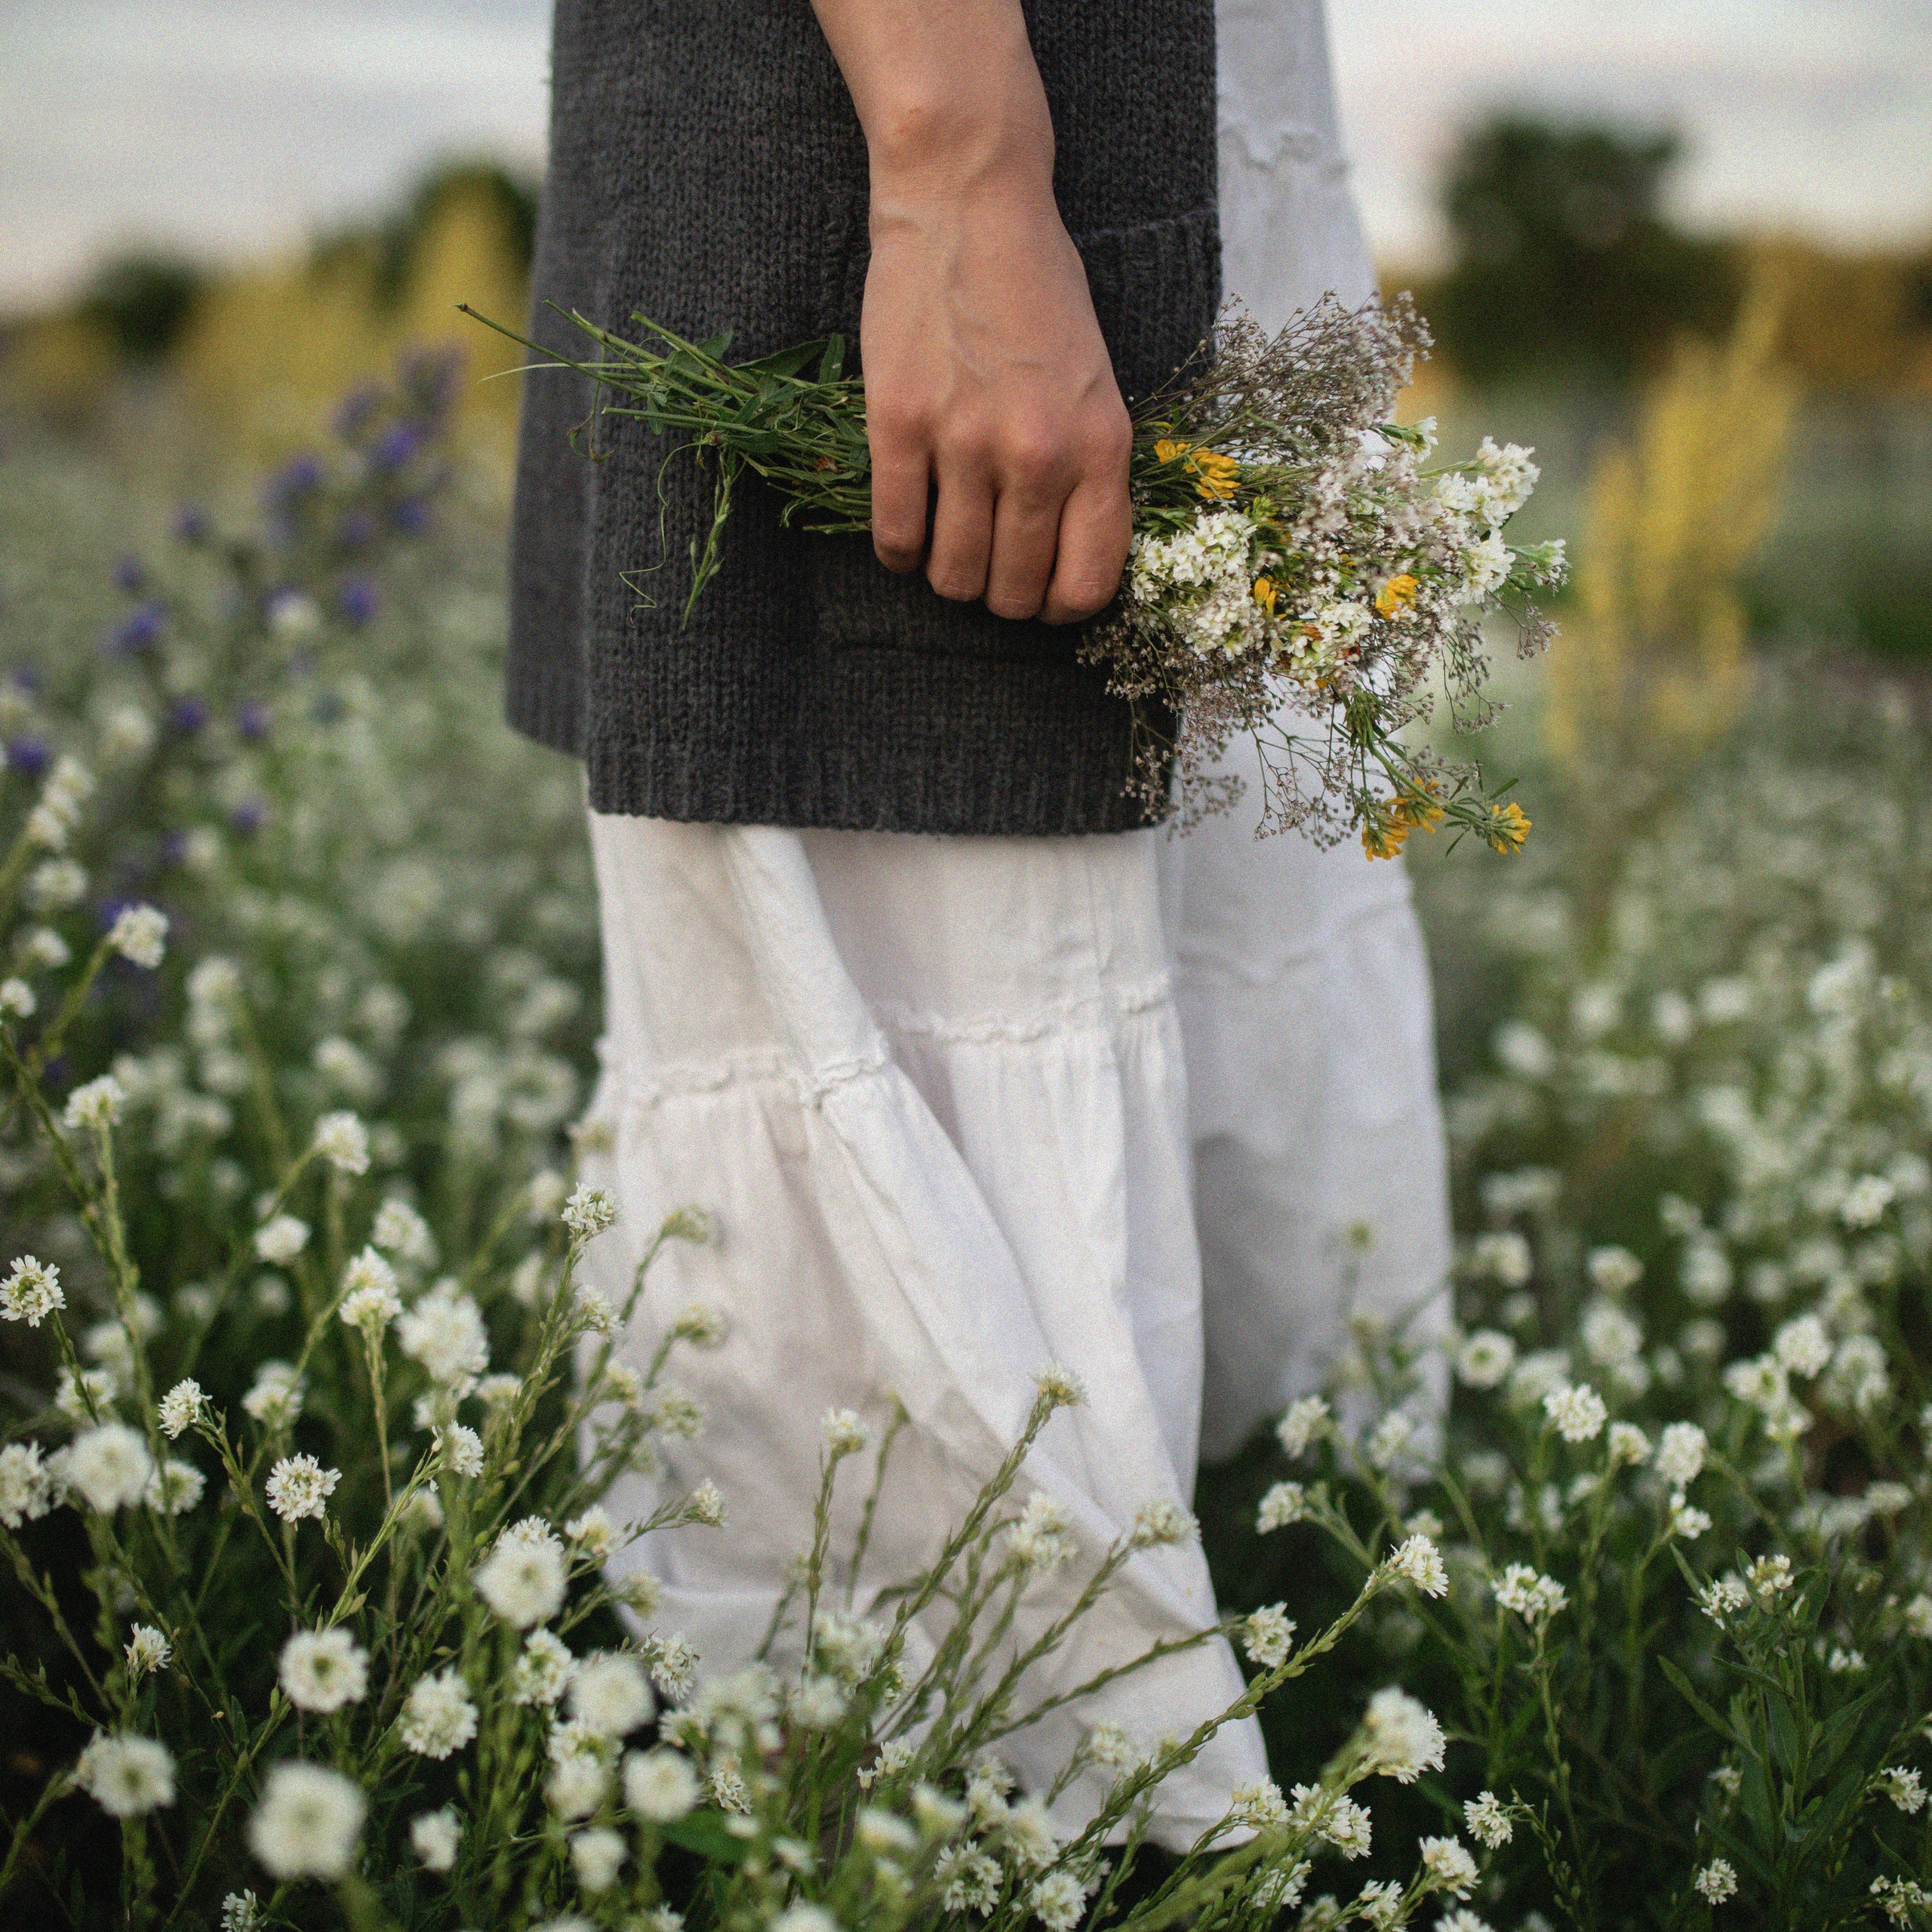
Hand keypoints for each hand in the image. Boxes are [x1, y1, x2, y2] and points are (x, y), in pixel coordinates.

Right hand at [861, 175, 1132, 622]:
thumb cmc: (1037, 292)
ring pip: (953, 576)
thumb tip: (1065, 560)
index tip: (1038, 591)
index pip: (1086, 585)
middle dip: (998, 595)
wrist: (969, 205)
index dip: (1058, 607)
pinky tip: (905, 531)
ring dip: (947, 575)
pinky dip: (898, 552)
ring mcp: (966, 443)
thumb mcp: (1097, 385)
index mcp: (1100, 449)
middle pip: (1013, 593)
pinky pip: (895, 537)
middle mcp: (1038, 455)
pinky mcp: (899, 426)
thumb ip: (1089, 470)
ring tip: (945, 544)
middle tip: (985, 565)